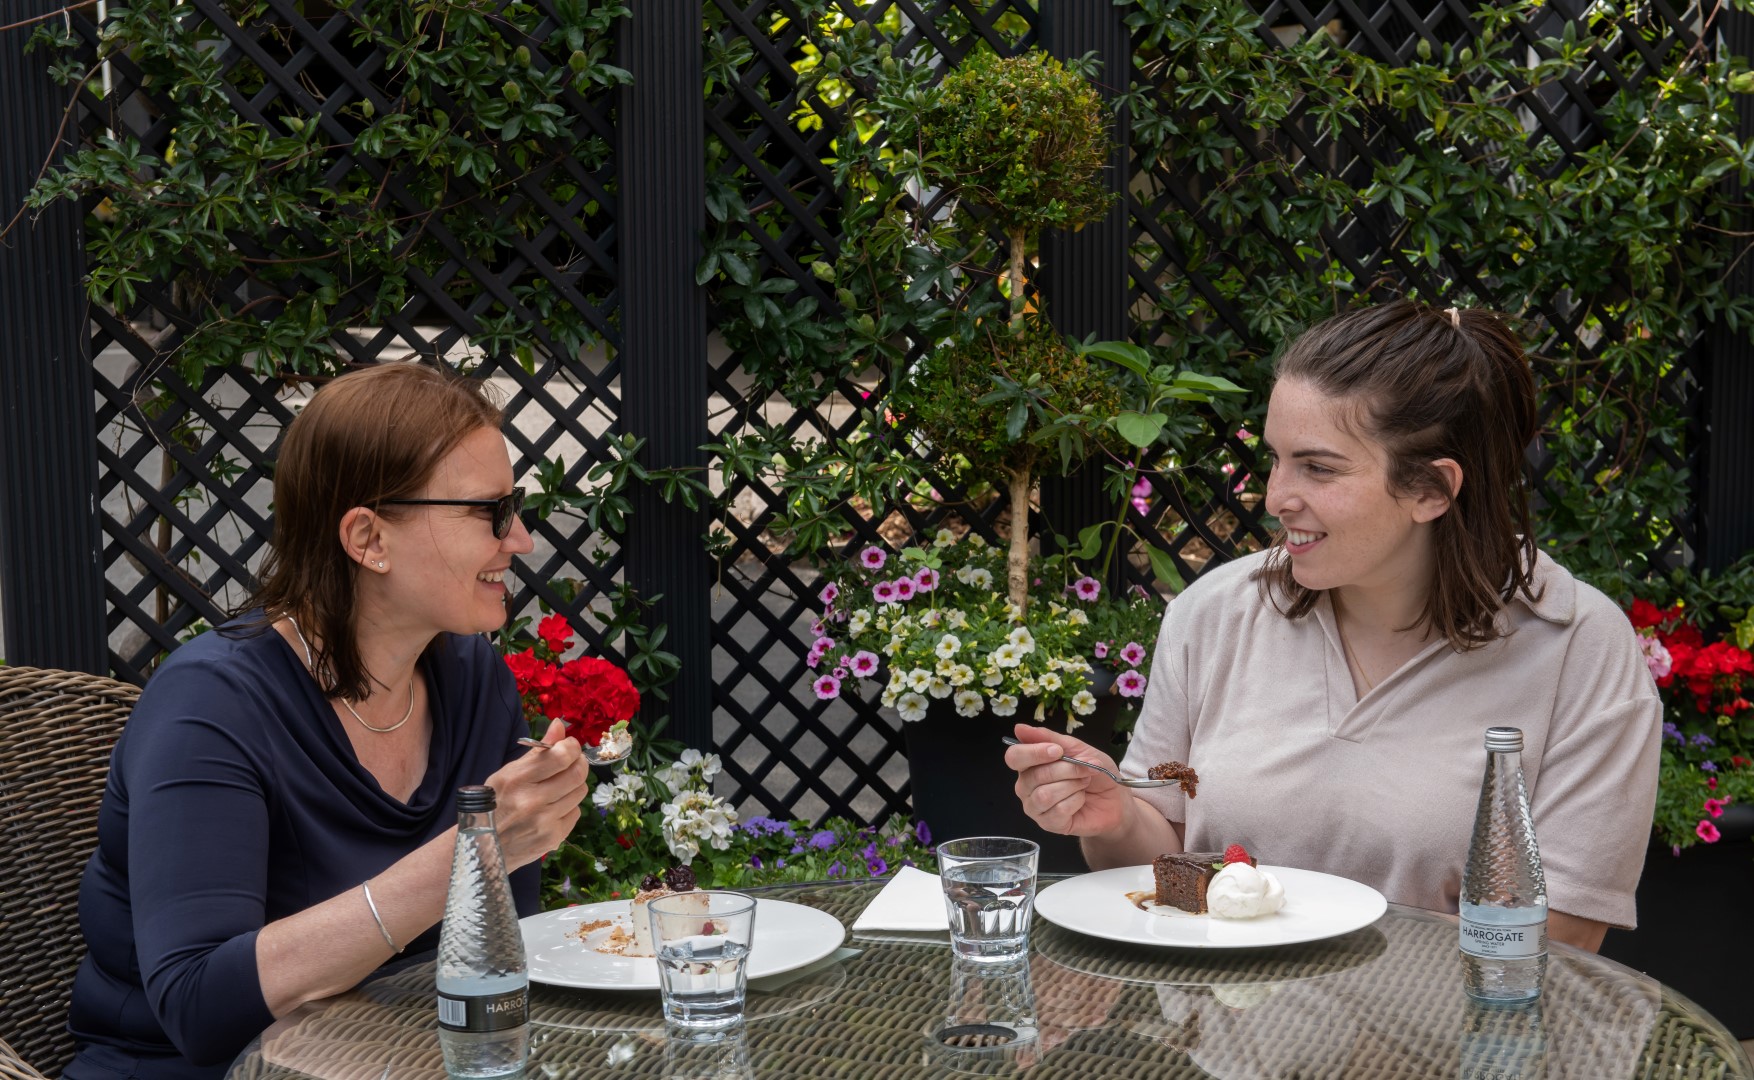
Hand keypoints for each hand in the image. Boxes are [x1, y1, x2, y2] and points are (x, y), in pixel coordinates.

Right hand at [483, 719, 589, 869]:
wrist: (482, 847)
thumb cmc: (494, 804)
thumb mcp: (508, 773)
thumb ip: (538, 751)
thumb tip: (560, 724)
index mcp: (517, 779)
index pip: (560, 756)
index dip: (571, 747)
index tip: (569, 746)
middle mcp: (532, 801)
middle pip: (577, 774)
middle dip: (579, 764)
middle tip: (572, 763)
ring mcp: (544, 822)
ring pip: (579, 792)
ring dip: (573, 786)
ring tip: (557, 788)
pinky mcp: (553, 838)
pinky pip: (575, 813)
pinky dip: (568, 807)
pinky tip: (552, 809)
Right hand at [1004, 723, 1135, 838]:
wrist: (1114, 798)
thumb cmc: (1095, 772)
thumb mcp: (1077, 748)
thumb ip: (1049, 738)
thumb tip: (1019, 728)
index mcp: (1029, 764)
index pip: (1015, 757)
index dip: (1034, 753)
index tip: (1057, 751)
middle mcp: (1026, 786)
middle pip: (1034, 776)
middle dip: (1066, 770)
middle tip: (1084, 770)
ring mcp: (1035, 807)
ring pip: (1045, 795)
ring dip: (1072, 785)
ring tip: (1083, 784)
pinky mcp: (1048, 824)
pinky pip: (1058, 810)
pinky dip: (1076, 801)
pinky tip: (1081, 800)